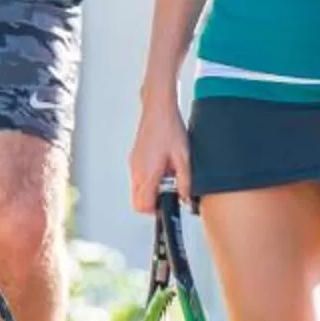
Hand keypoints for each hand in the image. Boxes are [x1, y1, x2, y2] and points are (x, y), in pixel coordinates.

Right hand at [128, 97, 193, 214]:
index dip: (155, 211)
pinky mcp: (135, 159)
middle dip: (152, 203)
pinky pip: (138, 178)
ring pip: (137, 190)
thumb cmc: (170, 129)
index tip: (167, 205)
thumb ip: (185, 181)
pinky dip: (149, 179)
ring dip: (151, 190)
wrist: (158, 109)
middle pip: (137, 201)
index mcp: (148, 173)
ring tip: (168, 177)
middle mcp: (137, 171)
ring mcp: (134, 164)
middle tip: (168, 194)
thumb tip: (185, 198)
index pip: (143, 206)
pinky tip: (163, 167)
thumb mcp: (184, 157)